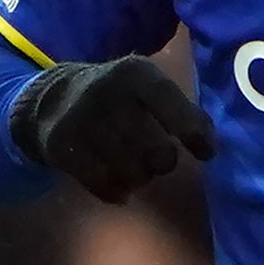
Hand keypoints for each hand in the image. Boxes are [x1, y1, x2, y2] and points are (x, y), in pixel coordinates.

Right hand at [11, 56, 217, 202]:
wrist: (54, 98)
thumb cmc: (119, 97)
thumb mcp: (148, 88)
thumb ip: (181, 109)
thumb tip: (209, 145)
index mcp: (135, 73)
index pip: (170, 102)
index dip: (193, 131)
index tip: (206, 153)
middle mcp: (107, 92)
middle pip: (154, 149)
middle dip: (163, 161)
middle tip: (158, 159)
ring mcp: (80, 119)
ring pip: (131, 171)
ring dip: (140, 177)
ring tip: (136, 168)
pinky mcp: (61, 145)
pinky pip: (104, 184)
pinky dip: (117, 191)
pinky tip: (118, 184)